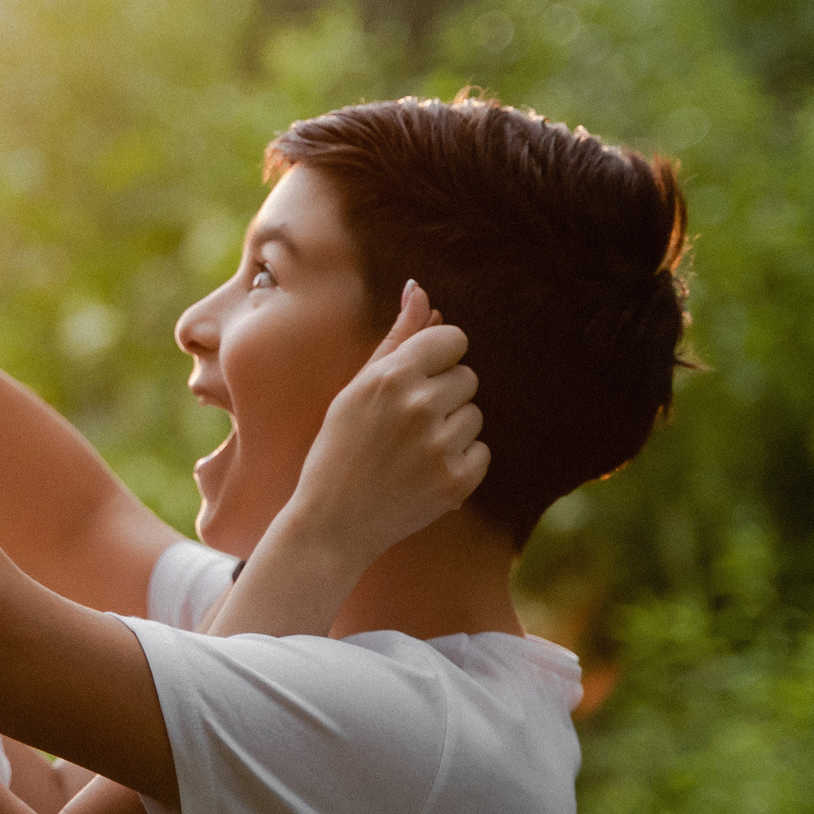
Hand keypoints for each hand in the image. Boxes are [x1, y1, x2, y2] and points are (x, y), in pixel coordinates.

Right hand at [280, 281, 486, 566]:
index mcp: (392, 375)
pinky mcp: (456, 481)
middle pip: (467, 378)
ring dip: (453, 429)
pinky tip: (426, 472)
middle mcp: (419, 405)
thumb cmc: (338, 448)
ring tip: (414, 450)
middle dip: (445, 396)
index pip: (453, 339)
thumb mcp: (357, 388)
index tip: (419, 379)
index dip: (439, 358)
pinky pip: (482, 452)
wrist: (332, 523)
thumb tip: (419, 290)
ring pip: (476, 415)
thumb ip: (396, 338)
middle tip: (407, 424)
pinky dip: (461, 462)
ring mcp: (439, 445)